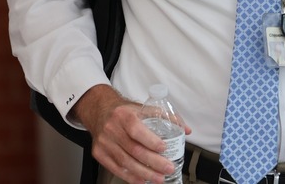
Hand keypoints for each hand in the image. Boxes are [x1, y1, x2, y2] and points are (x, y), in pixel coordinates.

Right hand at [71, 84, 191, 183]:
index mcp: (124, 115)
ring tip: (159, 178)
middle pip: (134, 150)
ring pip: (125, 162)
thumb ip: (166, 117)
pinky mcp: (99, 153)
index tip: (164, 149)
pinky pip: (115, 168)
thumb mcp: (143, 108)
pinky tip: (142, 180)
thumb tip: (185, 130)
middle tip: (168, 168)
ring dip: (144, 173)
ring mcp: (104, 143)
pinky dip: (130, 177)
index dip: (151, 141)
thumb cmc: (125, 111)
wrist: (99, 111)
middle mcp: (112, 129)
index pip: (137, 130)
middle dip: (153, 162)